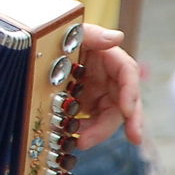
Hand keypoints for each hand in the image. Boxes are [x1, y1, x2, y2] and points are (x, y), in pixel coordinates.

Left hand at [72, 25, 141, 148]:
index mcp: (110, 58)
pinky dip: (87, 131)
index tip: (127, 110)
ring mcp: (100, 93)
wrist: (44, 49)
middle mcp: (110, 78)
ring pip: (109, 117)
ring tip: (83, 141)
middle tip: (128, 137)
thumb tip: (117, 37)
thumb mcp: (76, 32)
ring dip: (100, 132)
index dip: (130, 92)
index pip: (128, 73)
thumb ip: (93, 33)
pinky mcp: (89, 105)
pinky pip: (93, 122)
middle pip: (125, 102)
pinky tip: (76, 138)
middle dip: (126, 123)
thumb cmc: (63, 38)